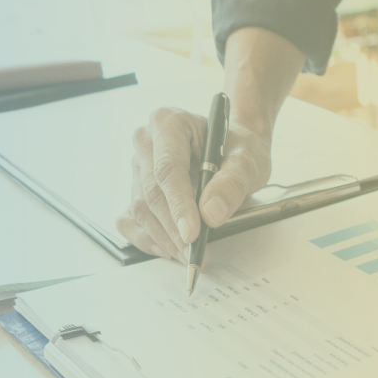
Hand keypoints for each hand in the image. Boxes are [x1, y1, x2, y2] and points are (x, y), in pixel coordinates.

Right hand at [115, 107, 270, 262]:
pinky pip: (130, 219)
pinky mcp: (136, 189)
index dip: (179, 204)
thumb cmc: (238, 150)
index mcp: (169, 123)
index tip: (192, 233)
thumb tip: (210, 213)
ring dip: (163, 238)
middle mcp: (146, 142)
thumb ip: (232, 183)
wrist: (234, 151)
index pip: (168, 168)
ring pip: (141, 209)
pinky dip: (147, 239)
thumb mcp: (247, 161)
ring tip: (189, 254)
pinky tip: (169, 249)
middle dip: (173, 229)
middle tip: (195, 253)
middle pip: (152, 192)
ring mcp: (138, 167)